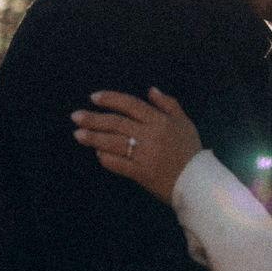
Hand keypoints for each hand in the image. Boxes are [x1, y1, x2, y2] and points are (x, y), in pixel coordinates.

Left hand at [72, 88, 201, 202]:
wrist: (196, 180)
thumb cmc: (189, 149)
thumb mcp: (183, 121)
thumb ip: (168, 103)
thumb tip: (150, 90)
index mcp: (159, 120)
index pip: (130, 105)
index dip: (111, 99)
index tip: (93, 97)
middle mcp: (150, 135)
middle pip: (117, 123)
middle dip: (94, 119)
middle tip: (76, 116)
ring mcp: (144, 155)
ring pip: (114, 143)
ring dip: (94, 138)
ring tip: (78, 134)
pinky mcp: (141, 173)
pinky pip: (119, 164)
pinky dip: (106, 158)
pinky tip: (97, 154)